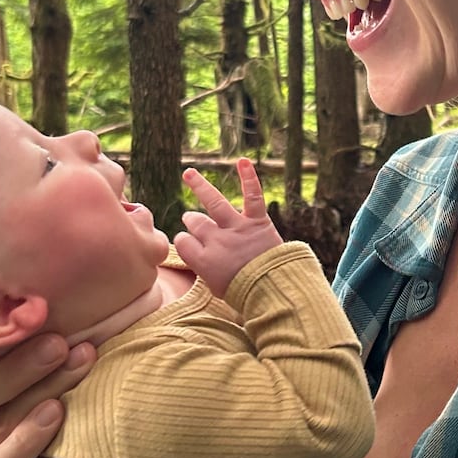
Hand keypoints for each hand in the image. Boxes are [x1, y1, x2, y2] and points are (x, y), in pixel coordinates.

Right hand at [174, 159, 282, 299]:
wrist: (273, 290)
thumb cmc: (245, 295)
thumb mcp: (215, 288)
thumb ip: (202, 266)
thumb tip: (192, 247)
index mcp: (204, 260)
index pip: (183, 242)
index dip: (185, 240)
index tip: (190, 243)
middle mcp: (217, 240)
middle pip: (196, 222)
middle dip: (192, 220)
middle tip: (191, 219)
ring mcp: (237, 228)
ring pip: (214, 202)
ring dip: (200, 186)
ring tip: (189, 174)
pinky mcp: (258, 222)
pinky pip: (252, 196)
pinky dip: (249, 178)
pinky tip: (243, 162)